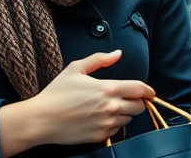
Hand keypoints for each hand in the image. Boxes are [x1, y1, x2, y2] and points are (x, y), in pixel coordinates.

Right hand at [0, 50, 154, 154]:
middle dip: (136, 102)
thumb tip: (118, 53)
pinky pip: (116, 131)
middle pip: (139, 107)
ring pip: (128, 119)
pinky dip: (113, 125)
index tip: (150, 92)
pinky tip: (100, 119)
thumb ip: (100, 59)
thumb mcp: (76, 68)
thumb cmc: (56, 93)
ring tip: (108, 108)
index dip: (148, 90)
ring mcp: (106, 123)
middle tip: (126, 99)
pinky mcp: (100, 136)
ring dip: (124, 114)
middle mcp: (111, 107)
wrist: (41, 120)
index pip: (139, 89)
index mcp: (108, 88)